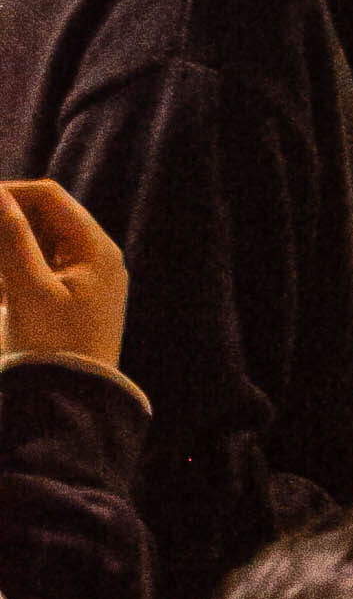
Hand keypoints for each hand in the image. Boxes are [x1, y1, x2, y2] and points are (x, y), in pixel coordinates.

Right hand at [0, 179, 126, 369]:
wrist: (74, 404)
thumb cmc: (54, 347)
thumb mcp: (28, 289)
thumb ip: (12, 238)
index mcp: (96, 249)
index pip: (49, 197)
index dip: (9, 194)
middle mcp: (97, 258)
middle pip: (44, 218)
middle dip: (6, 224)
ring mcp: (87, 280)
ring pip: (37, 245)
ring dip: (8, 248)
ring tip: (2, 285)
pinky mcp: (72, 301)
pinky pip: (38, 271)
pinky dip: (14, 271)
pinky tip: (2, 292)